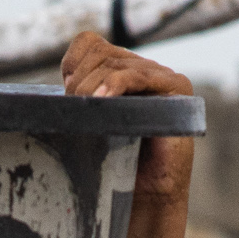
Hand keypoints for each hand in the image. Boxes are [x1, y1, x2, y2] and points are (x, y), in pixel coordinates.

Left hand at [60, 32, 193, 203]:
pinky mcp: (176, 88)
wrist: (148, 194)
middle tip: (72, 108)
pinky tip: (101, 101)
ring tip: (85, 110)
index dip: (72, 61)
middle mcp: (141, 68)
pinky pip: (138, 76)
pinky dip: (115, 85)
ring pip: (115, 64)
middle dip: (79, 80)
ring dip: (92, 86)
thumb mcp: (90, 124)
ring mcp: (161, 76)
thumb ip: (80, 100)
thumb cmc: (117, 164)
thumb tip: (63, 82)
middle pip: (100, 52)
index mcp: (119, 71)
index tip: (64, 90)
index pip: (90, 43)